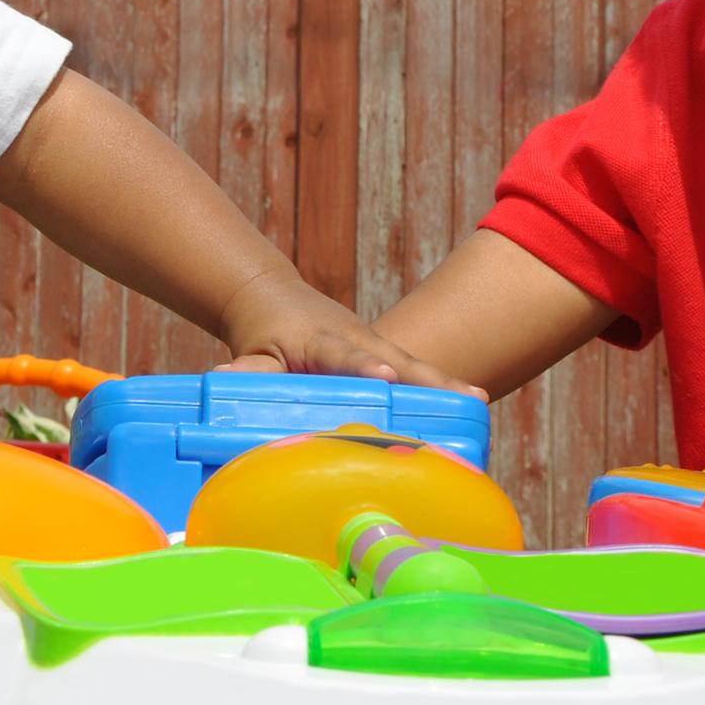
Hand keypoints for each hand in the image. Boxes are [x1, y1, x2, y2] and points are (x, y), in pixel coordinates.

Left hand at [216, 271, 486, 396]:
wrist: (273, 297)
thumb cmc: (261, 332)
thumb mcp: (250, 353)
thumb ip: (245, 370)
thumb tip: (225, 377)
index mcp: (321, 341)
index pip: (344, 355)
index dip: (365, 366)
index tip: (385, 373)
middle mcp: (357, 339)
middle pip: (398, 359)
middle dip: (432, 378)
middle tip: (467, 395)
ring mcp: (375, 346)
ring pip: (414, 365)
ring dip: (446, 384)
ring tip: (480, 403)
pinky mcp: (383, 355)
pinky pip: (413, 373)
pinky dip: (441, 387)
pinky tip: (471, 408)